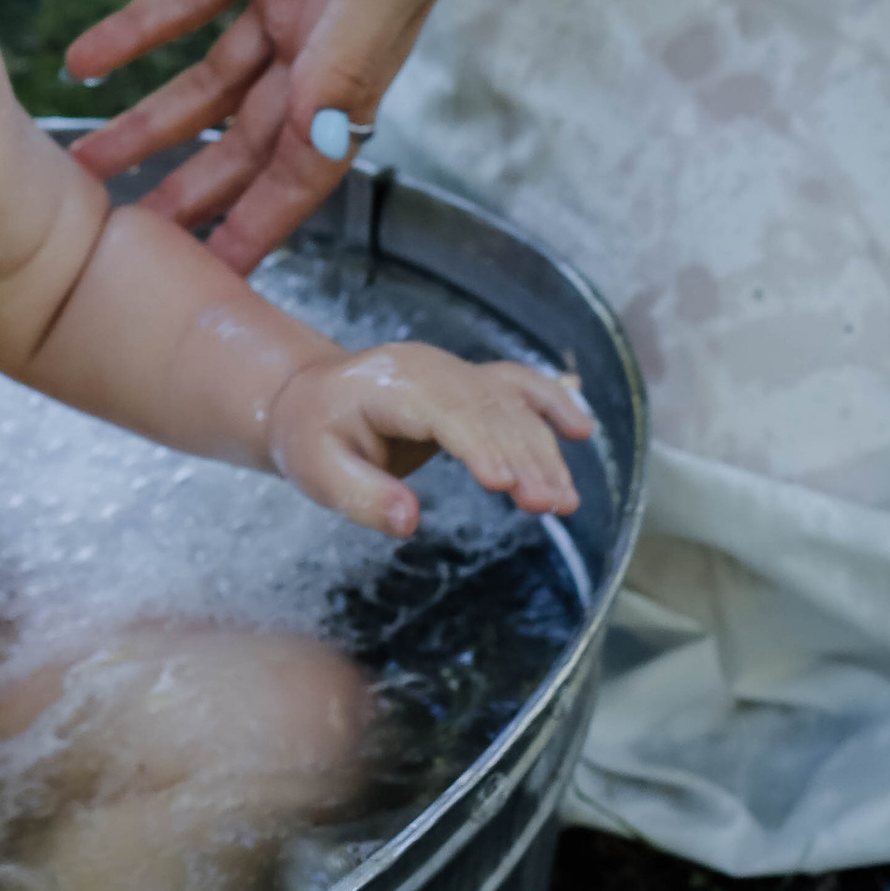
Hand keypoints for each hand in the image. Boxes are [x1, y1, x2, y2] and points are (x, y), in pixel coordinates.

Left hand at [65, 0, 557, 271]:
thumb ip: (350, 50)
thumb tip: (321, 143)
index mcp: (361, 52)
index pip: (306, 162)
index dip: (260, 221)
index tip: (210, 279)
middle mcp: (318, 33)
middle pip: (244, 136)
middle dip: (189, 189)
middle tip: (117, 241)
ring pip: (206, 78)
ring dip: (147, 120)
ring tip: (82, 162)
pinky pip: (183, 0)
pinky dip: (136, 31)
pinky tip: (84, 62)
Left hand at [267, 344, 592, 537]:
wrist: (309, 399)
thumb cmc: (313, 436)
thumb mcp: (317, 472)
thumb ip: (361, 496)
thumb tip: (408, 523)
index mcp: (391, 383)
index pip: (446, 412)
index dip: (480, 445)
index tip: (506, 483)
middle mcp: (431, 368)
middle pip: (490, 409)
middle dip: (525, 458)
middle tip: (549, 506)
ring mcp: (454, 370)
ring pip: (512, 405)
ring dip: (544, 451)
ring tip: (564, 502)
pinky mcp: (469, 382)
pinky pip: (518, 386)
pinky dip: (552, 403)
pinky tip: (581, 430)